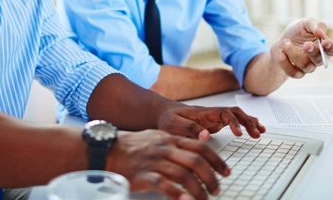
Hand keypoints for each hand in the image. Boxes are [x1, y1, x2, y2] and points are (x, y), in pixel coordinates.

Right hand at [107, 130, 227, 199]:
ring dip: (198, 190)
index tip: (226, 172)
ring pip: (183, 175)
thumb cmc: (132, 146)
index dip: (216, 160)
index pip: (200, 147)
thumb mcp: (155, 138)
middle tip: (217, 190)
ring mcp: (153, 161)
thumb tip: (195, 152)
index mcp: (169, 139)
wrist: (107, 149)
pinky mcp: (142, 175)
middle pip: (196, 161)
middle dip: (211, 177)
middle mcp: (164, 148)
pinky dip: (177, 195)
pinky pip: (163, 185)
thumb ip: (174, 144)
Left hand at [157, 104, 265, 140]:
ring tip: (260, 131)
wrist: (163, 113)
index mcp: (203, 112)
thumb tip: (206, 135)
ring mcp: (214, 117)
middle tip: (256, 133)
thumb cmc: (167, 119)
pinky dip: (244, 124)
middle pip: (234, 112)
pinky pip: (233, 122)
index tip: (239, 134)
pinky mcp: (214, 123)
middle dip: (247, 121)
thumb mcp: (173, 125)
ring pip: (236, 116)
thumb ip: (188, 129)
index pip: (224, 113)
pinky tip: (253, 130)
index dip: (234, 122)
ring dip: (249, 122)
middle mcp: (211, 113)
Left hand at [271, 18, 332, 78]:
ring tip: (285, 42)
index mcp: (323, 46)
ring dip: (293, 53)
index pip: (332, 50)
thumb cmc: (297, 32)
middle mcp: (317, 58)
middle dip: (312, 51)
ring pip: (305, 65)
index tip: (324, 42)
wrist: (282, 41)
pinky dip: (285, 62)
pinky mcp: (296, 72)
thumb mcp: (305, 23)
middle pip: (319, 59)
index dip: (330, 47)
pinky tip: (281, 52)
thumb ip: (316, 25)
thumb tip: (321, 33)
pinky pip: (293, 72)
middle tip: (305, 44)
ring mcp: (308, 67)